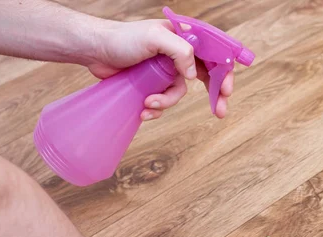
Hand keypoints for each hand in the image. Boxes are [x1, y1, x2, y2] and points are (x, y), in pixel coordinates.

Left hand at [88, 19, 232, 119]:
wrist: (95, 51)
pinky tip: (143, 109)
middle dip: (214, 95)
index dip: (225, 72)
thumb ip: (180, 51)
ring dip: (166, 102)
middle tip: (219, 112)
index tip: (227, 90)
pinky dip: (156, 108)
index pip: (214, 53)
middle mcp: (180, 53)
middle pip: (207, 76)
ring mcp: (168, 70)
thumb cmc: (122, 38)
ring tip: (149, 103)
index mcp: (185, 37)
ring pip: (180, 93)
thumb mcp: (154, 38)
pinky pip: (165, 100)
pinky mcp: (155, 84)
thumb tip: (194, 75)